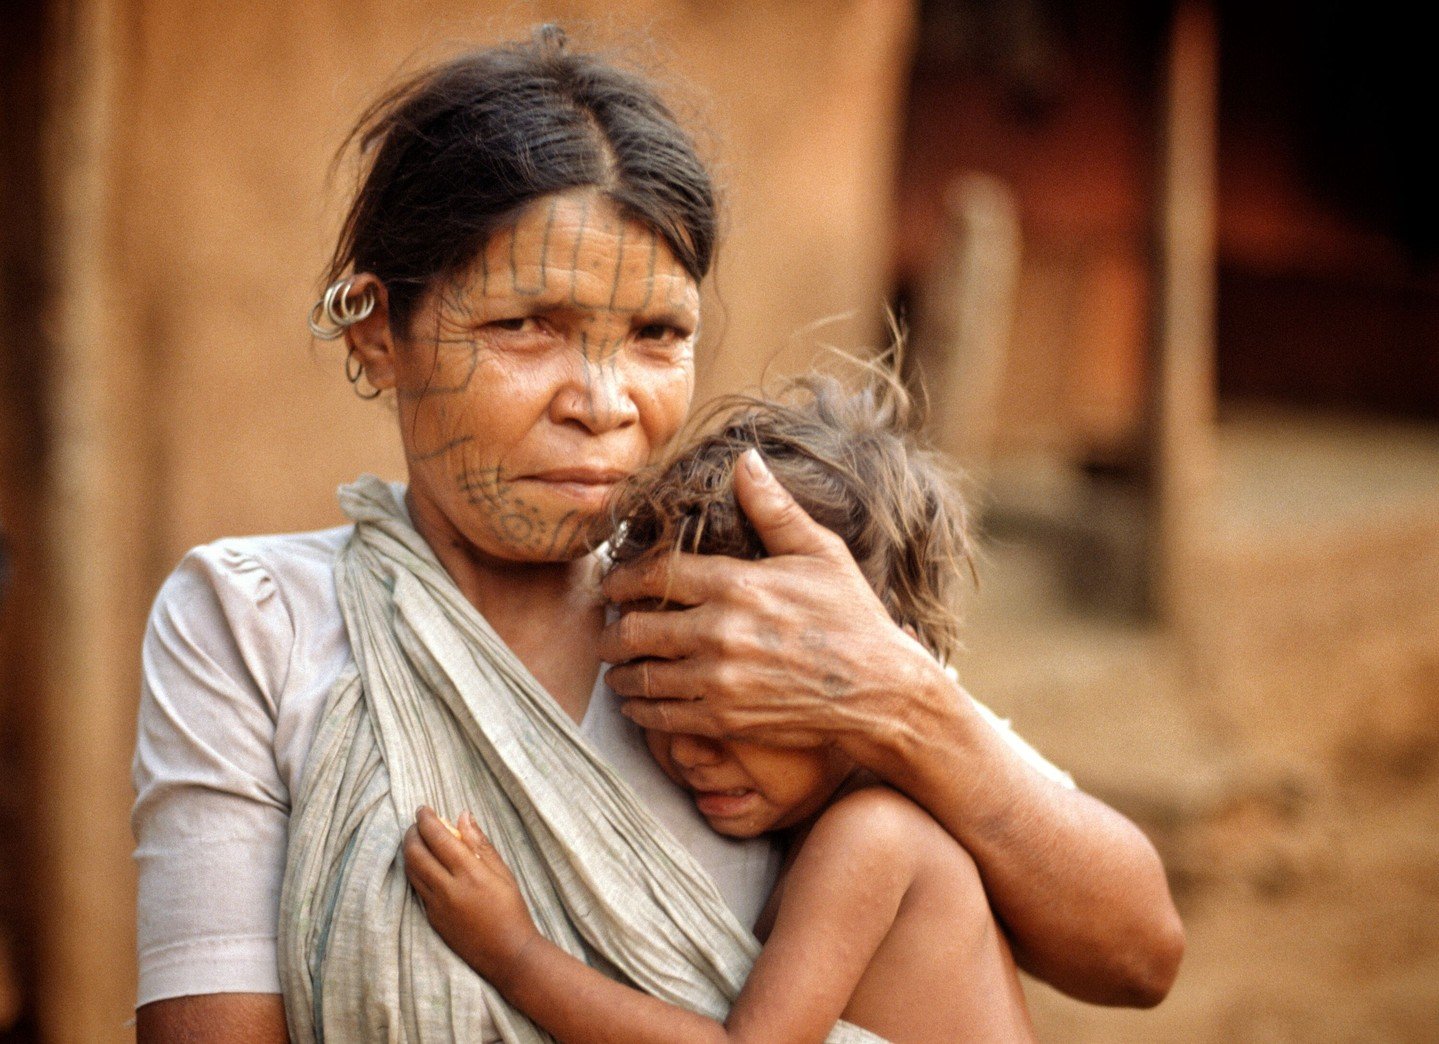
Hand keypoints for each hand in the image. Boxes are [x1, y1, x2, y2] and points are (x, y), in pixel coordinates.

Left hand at [403, 807, 538, 988]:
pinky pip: (416, 888)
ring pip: (411, 870)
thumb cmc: (511, 910)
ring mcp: (437, 905)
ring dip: (409, 851)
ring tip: (416, 840)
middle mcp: (448, 888)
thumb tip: (462, 816)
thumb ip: (480, 843)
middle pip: (416, 852)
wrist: (507, 953)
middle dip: (412, 833)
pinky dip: (414, 870)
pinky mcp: (432, 919)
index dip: (426, 819)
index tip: (423, 809)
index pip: (438, 837)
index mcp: (470, 872)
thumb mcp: (502, 872)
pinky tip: (422, 864)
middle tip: (417, 824)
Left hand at [599, 448, 947, 761]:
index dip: (622, 579)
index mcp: (737, 584)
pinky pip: (662, 716)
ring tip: (617, 667)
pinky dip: (641, 709)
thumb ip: (774, 508)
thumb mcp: (820, 553)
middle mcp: (720, 631)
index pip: (655, 575)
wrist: (880, 690)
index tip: (612, 584)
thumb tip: (745, 460)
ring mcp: (719, 679)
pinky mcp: (725, 718)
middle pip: (636, 629)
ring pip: (642, 675)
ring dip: (620, 672)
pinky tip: (637, 702)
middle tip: (605, 629)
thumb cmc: (852, 618)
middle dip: (612, 630)